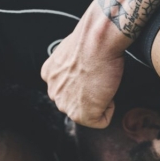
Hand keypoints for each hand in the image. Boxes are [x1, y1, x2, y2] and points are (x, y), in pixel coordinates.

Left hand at [42, 5, 132, 127]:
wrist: (98, 39)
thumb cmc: (91, 40)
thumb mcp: (72, 52)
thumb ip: (71, 67)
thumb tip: (83, 70)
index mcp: (49, 75)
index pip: (68, 89)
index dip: (85, 82)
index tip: (92, 71)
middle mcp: (53, 91)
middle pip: (76, 102)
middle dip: (90, 94)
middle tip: (99, 77)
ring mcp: (65, 104)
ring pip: (87, 113)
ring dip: (98, 102)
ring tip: (103, 82)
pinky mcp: (81, 114)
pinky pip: (101, 121)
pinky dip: (109, 109)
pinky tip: (107, 91)